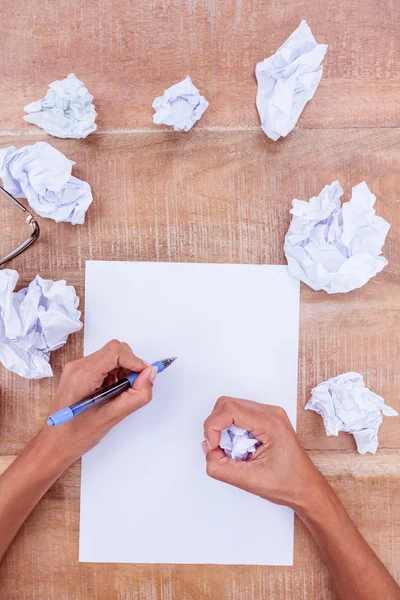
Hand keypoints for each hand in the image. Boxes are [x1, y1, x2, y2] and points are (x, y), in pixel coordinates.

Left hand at [38, 340, 156, 468]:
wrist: (54, 444)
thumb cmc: (76, 435)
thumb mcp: (112, 417)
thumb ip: (136, 395)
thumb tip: (150, 373)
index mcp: (82, 376)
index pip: (115, 351)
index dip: (134, 361)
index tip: (143, 377)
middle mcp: (78, 366)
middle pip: (114, 351)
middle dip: (130, 366)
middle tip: (132, 389)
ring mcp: (77, 368)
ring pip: (111, 357)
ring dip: (123, 372)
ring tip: (119, 395)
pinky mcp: (79, 373)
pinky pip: (104, 364)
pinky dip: (115, 375)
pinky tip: (111, 393)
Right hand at [203, 396, 328, 515]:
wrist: (306, 489)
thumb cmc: (287, 485)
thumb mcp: (248, 480)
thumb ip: (220, 466)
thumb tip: (207, 449)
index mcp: (270, 423)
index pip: (229, 408)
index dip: (213, 426)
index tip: (214, 447)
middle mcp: (270, 413)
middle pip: (228, 404)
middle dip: (216, 426)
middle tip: (220, 450)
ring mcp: (269, 414)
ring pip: (232, 408)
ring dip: (223, 429)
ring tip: (233, 451)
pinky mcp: (266, 420)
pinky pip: (239, 416)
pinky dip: (232, 430)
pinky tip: (240, 448)